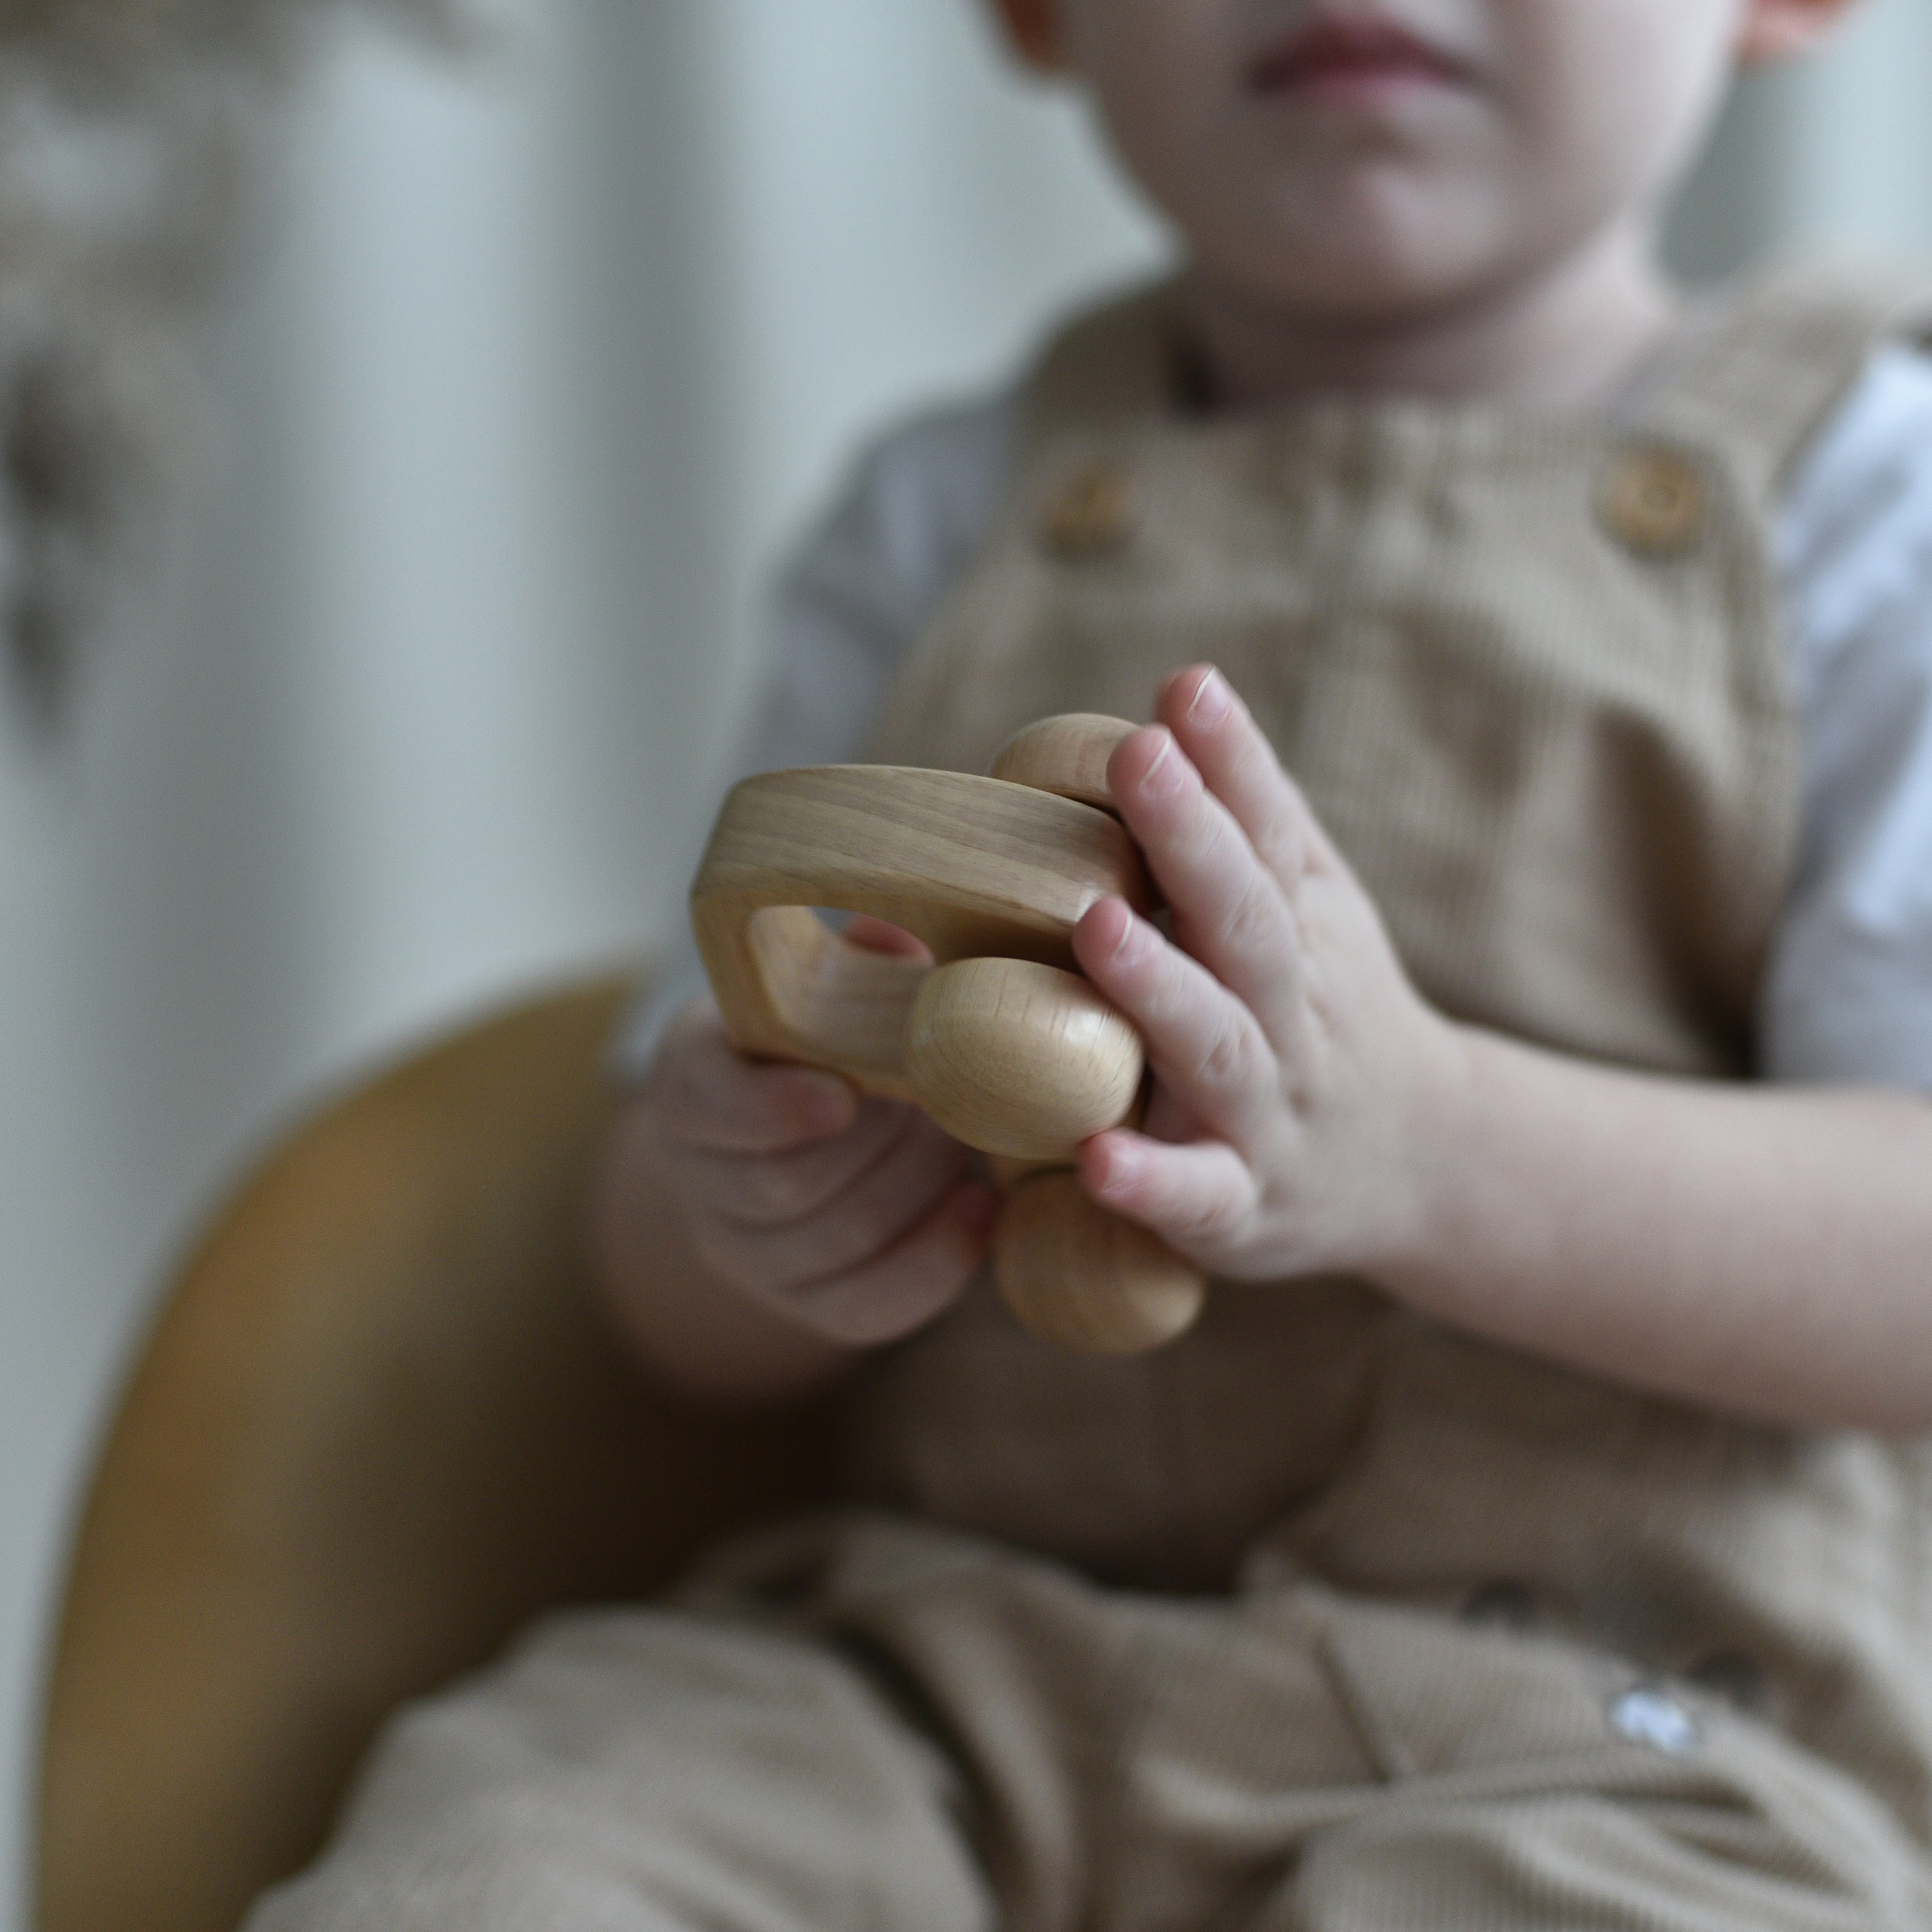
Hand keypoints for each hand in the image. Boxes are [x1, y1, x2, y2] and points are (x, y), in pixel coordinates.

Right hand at [636, 924, 998, 1350]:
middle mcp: (701, 1179)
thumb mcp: (831, 984)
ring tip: (967, 1139)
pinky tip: (979, 1209)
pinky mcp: (808, 1304)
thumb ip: (863, 961)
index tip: (840, 1094)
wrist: (816, 1134)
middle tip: (943, 1096)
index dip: (767, 1108)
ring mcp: (749, 1254)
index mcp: (690, 1081)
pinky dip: (933, 1262)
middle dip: (877, 1142)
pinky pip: (865, 1308)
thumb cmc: (833, 1038)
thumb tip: (896, 936)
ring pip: (833, 1244)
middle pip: (781, 1186)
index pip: (699, 1106)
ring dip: (916, 1188)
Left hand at [1070, 665, 1464, 1283]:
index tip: (1184, 689)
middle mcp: (1292, 1014)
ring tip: (1099, 927)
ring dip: (1160, 988)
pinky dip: (1153, 1182)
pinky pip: (1200, 1197)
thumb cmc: (1334, 1009)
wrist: (1431, 1164)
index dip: (1231, 762)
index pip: (1271, 835)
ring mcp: (1270, 1112)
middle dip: (1193, 840)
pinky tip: (1096, 1161)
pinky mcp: (1243, 1207)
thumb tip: (1185, 684)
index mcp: (1304, 931)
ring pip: (1219, 1047)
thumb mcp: (1317, 907)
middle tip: (1140, 759)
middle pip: (1247, 922)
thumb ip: (1257, 810)